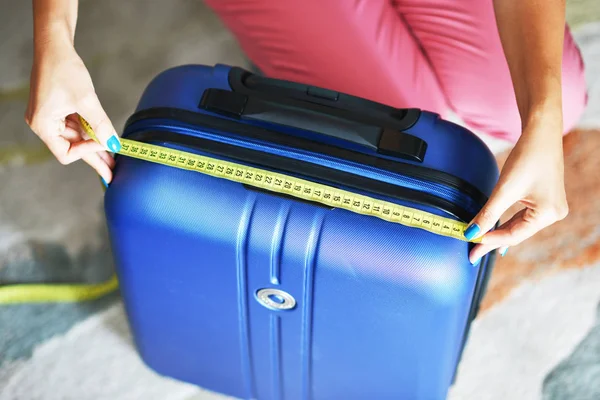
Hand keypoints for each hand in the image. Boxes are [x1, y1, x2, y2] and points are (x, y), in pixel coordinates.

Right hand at [25, 36, 118, 183]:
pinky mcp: (57, 110)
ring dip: (95, 144)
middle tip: (113, 171)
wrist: (55, 46)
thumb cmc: (64, 70)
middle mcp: (43, 124)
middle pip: (72, 148)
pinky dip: (90, 131)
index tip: (104, 146)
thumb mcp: (86, 100)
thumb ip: (101, 125)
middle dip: (95, 156)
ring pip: (76, 137)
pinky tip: (104, 138)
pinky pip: (76, 126)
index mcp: (43, 125)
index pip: (66, 154)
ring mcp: (50, 117)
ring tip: (114, 155)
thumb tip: (114, 145)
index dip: (87, 153)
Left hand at [464, 114, 567, 262]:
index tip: (470, 245)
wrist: (541, 131)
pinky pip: (522, 216)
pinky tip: (494, 231)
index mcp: (549, 214)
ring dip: (498, 233)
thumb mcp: (504, 189)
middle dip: (492, 241)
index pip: (514, 235)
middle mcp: (553, 214)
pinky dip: (506, 222)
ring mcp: (550, 207)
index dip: (490, 241)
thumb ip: (487, 213)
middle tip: (471, 254)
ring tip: (478, 244)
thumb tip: (471, 233)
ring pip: (518, 225)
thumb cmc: (527, 157)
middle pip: (516, 233)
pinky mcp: (543, 199)